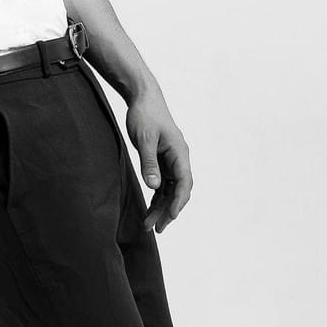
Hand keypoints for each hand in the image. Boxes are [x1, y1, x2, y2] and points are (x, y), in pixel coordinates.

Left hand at [125, 92, 192, 233]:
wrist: (142, 98)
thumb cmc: (145, 115)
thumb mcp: (144, 139)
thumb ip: (149, 162)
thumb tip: (154, 186)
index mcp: (179, 152)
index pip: (184, 182)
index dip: (178, 201)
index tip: (170, 216)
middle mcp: (179, 158)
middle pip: (178, 190)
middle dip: (169, 210)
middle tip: (157, 229)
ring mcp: (171, 160)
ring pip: (170, 190)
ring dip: (161, 207)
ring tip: (149, 225)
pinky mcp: (162, 160)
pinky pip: (162, 184)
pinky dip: (156, 197)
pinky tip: (149, 210)